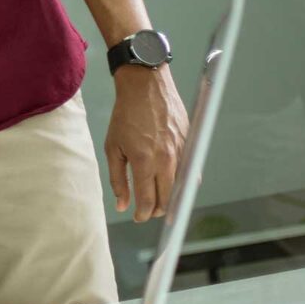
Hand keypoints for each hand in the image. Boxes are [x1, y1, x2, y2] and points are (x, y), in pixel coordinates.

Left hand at [104, 64, 188, 221]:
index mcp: (145, 161)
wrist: (146, 86)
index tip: (137, 217)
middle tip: (147, 210)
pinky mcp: (191, 144)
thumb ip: (118, 179)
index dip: (142, 214)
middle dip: (157, 209)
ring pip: (181, 188)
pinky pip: (192, 172)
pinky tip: (175, 185)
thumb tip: (122, 204)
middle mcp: (167, 159)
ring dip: (171, 198)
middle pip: (167, 198)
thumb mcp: (113, 147)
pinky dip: (184, 183)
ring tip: (159, 200)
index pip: (148, 200)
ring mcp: (182, 152)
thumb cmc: (126, 115)